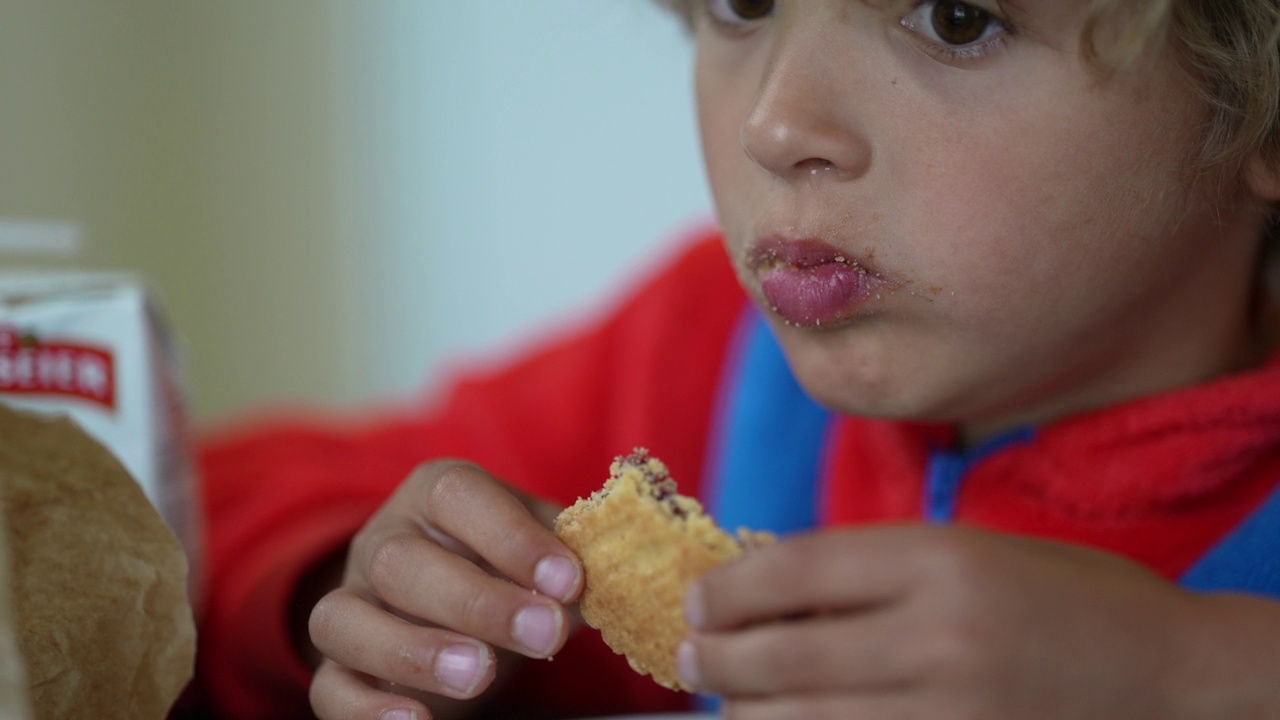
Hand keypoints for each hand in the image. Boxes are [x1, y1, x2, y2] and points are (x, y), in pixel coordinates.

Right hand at [307, 460, 582, 719]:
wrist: (451, 602)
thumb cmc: (506, 565)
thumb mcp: (539, 547)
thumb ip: (571, 555)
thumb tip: (617, 576)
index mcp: (436, 495)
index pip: (458, 495)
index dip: (513, 535)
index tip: (568, 580)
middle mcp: (382, 540)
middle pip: (401, 561)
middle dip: (478, 600)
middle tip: (545, 634)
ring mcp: (350, 602)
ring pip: (346, 619)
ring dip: (415, 650)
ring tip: (481, 675)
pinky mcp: (334, 666)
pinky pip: (328, 686)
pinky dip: (366, 709)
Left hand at [678, 524, 1234, 719]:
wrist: (1172, 677)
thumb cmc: (1067, 597)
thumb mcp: (972, 550)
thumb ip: (873, 567)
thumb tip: (764, 585)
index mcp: (940, 560)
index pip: (793, 569)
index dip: (727, 587)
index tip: (697, 600)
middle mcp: (939, 637)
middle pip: (782, 655)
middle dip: (715, 659)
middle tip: (687, 657)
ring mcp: (950, 713)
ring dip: (745, 714)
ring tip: (726, 700)